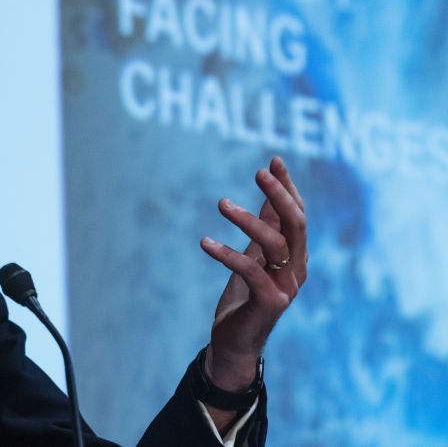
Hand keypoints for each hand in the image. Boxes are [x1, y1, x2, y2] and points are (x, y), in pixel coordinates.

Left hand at [199, 156, 306, 395]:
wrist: (235, 342)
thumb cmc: (245, 297)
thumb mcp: (255, 256)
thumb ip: (265, 230)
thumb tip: (268, 197)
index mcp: (296, 256)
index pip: (298, 214)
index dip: (288, 187)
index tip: (274, 160)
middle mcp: (297, 269)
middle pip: (296, 225)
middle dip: (279, 195)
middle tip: (258, 172)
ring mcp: (286, 286)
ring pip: (276, 244)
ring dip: (248, 220)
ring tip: (221, 203)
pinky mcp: (270, 302)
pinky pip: (251, 270)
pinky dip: (228, 254)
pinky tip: (205, 242)